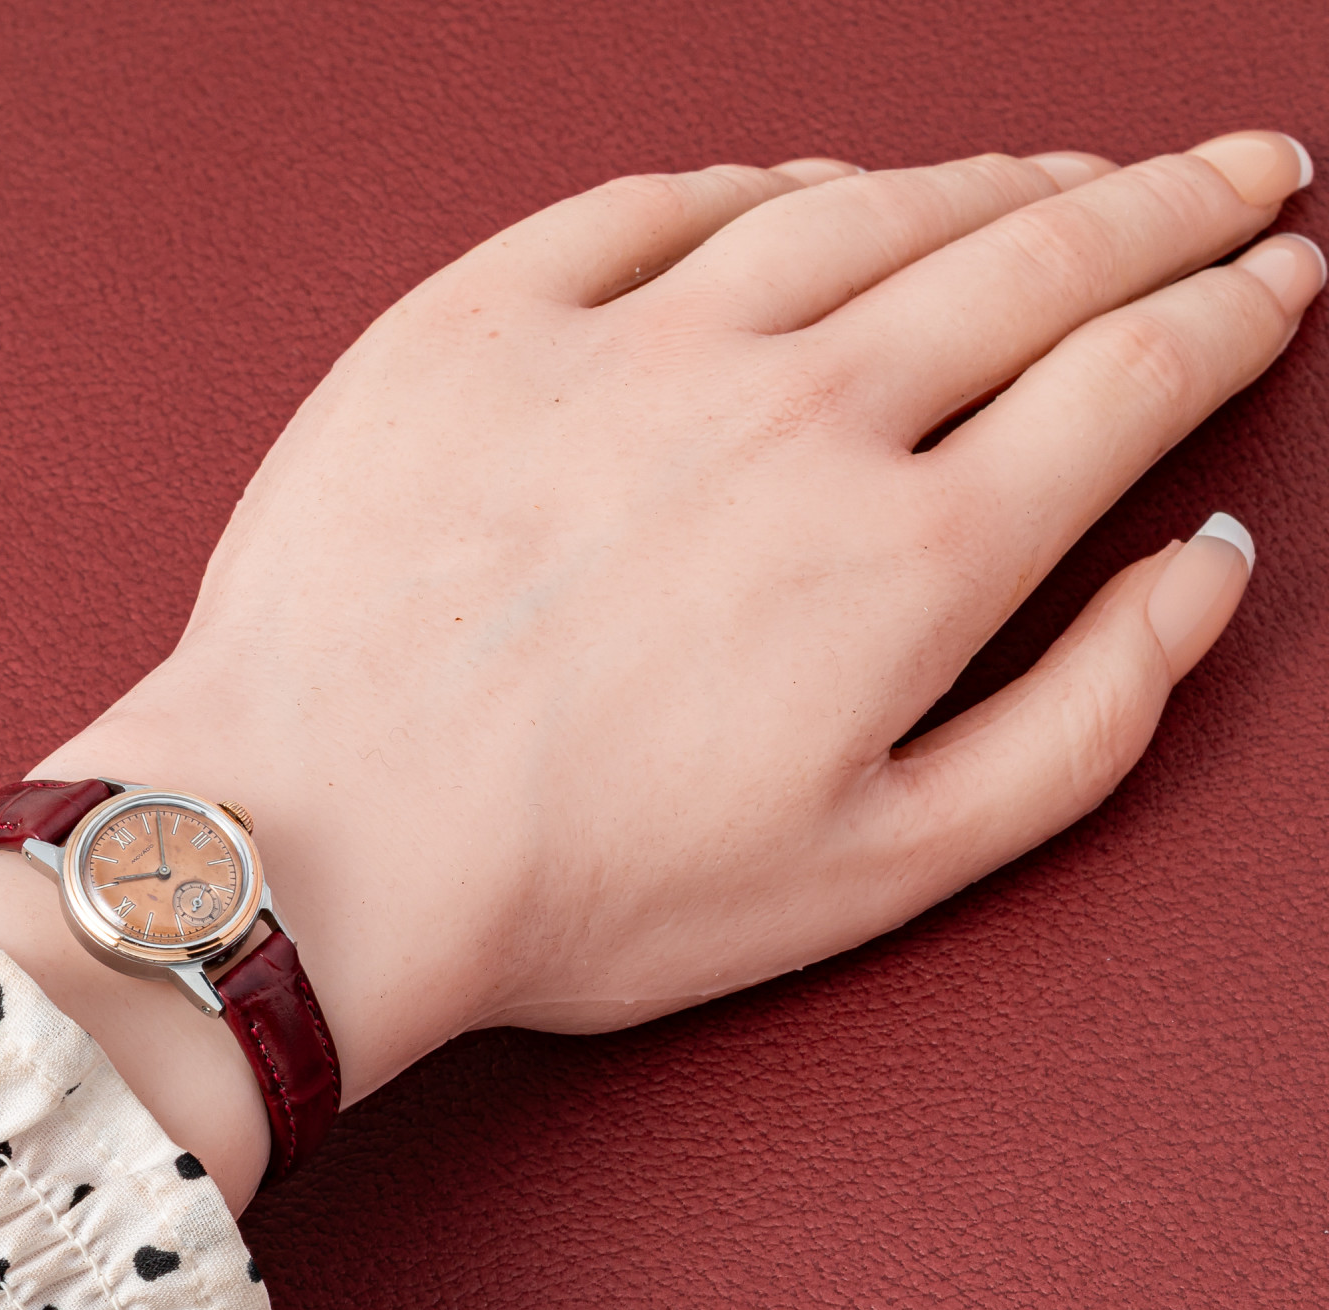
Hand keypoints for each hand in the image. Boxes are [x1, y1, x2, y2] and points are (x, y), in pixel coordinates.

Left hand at [0, 134, 1320, 1210]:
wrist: (319, 847)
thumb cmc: (581, 891)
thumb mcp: (878, 871)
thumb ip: (1079, 724)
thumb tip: (1198, 572)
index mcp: (906, 553)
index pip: (1130, 374)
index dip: (1229, 310)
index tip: (1276, 276)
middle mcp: (793, 410)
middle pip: (1030, 255)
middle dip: (1161, 206)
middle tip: (1231, 176)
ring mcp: (628, 345)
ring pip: (860, 209)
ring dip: (985, 181)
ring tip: (1048, 179)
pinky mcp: (481, 320)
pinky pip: (658, 201)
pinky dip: (762, 185)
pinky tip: (799, 197)